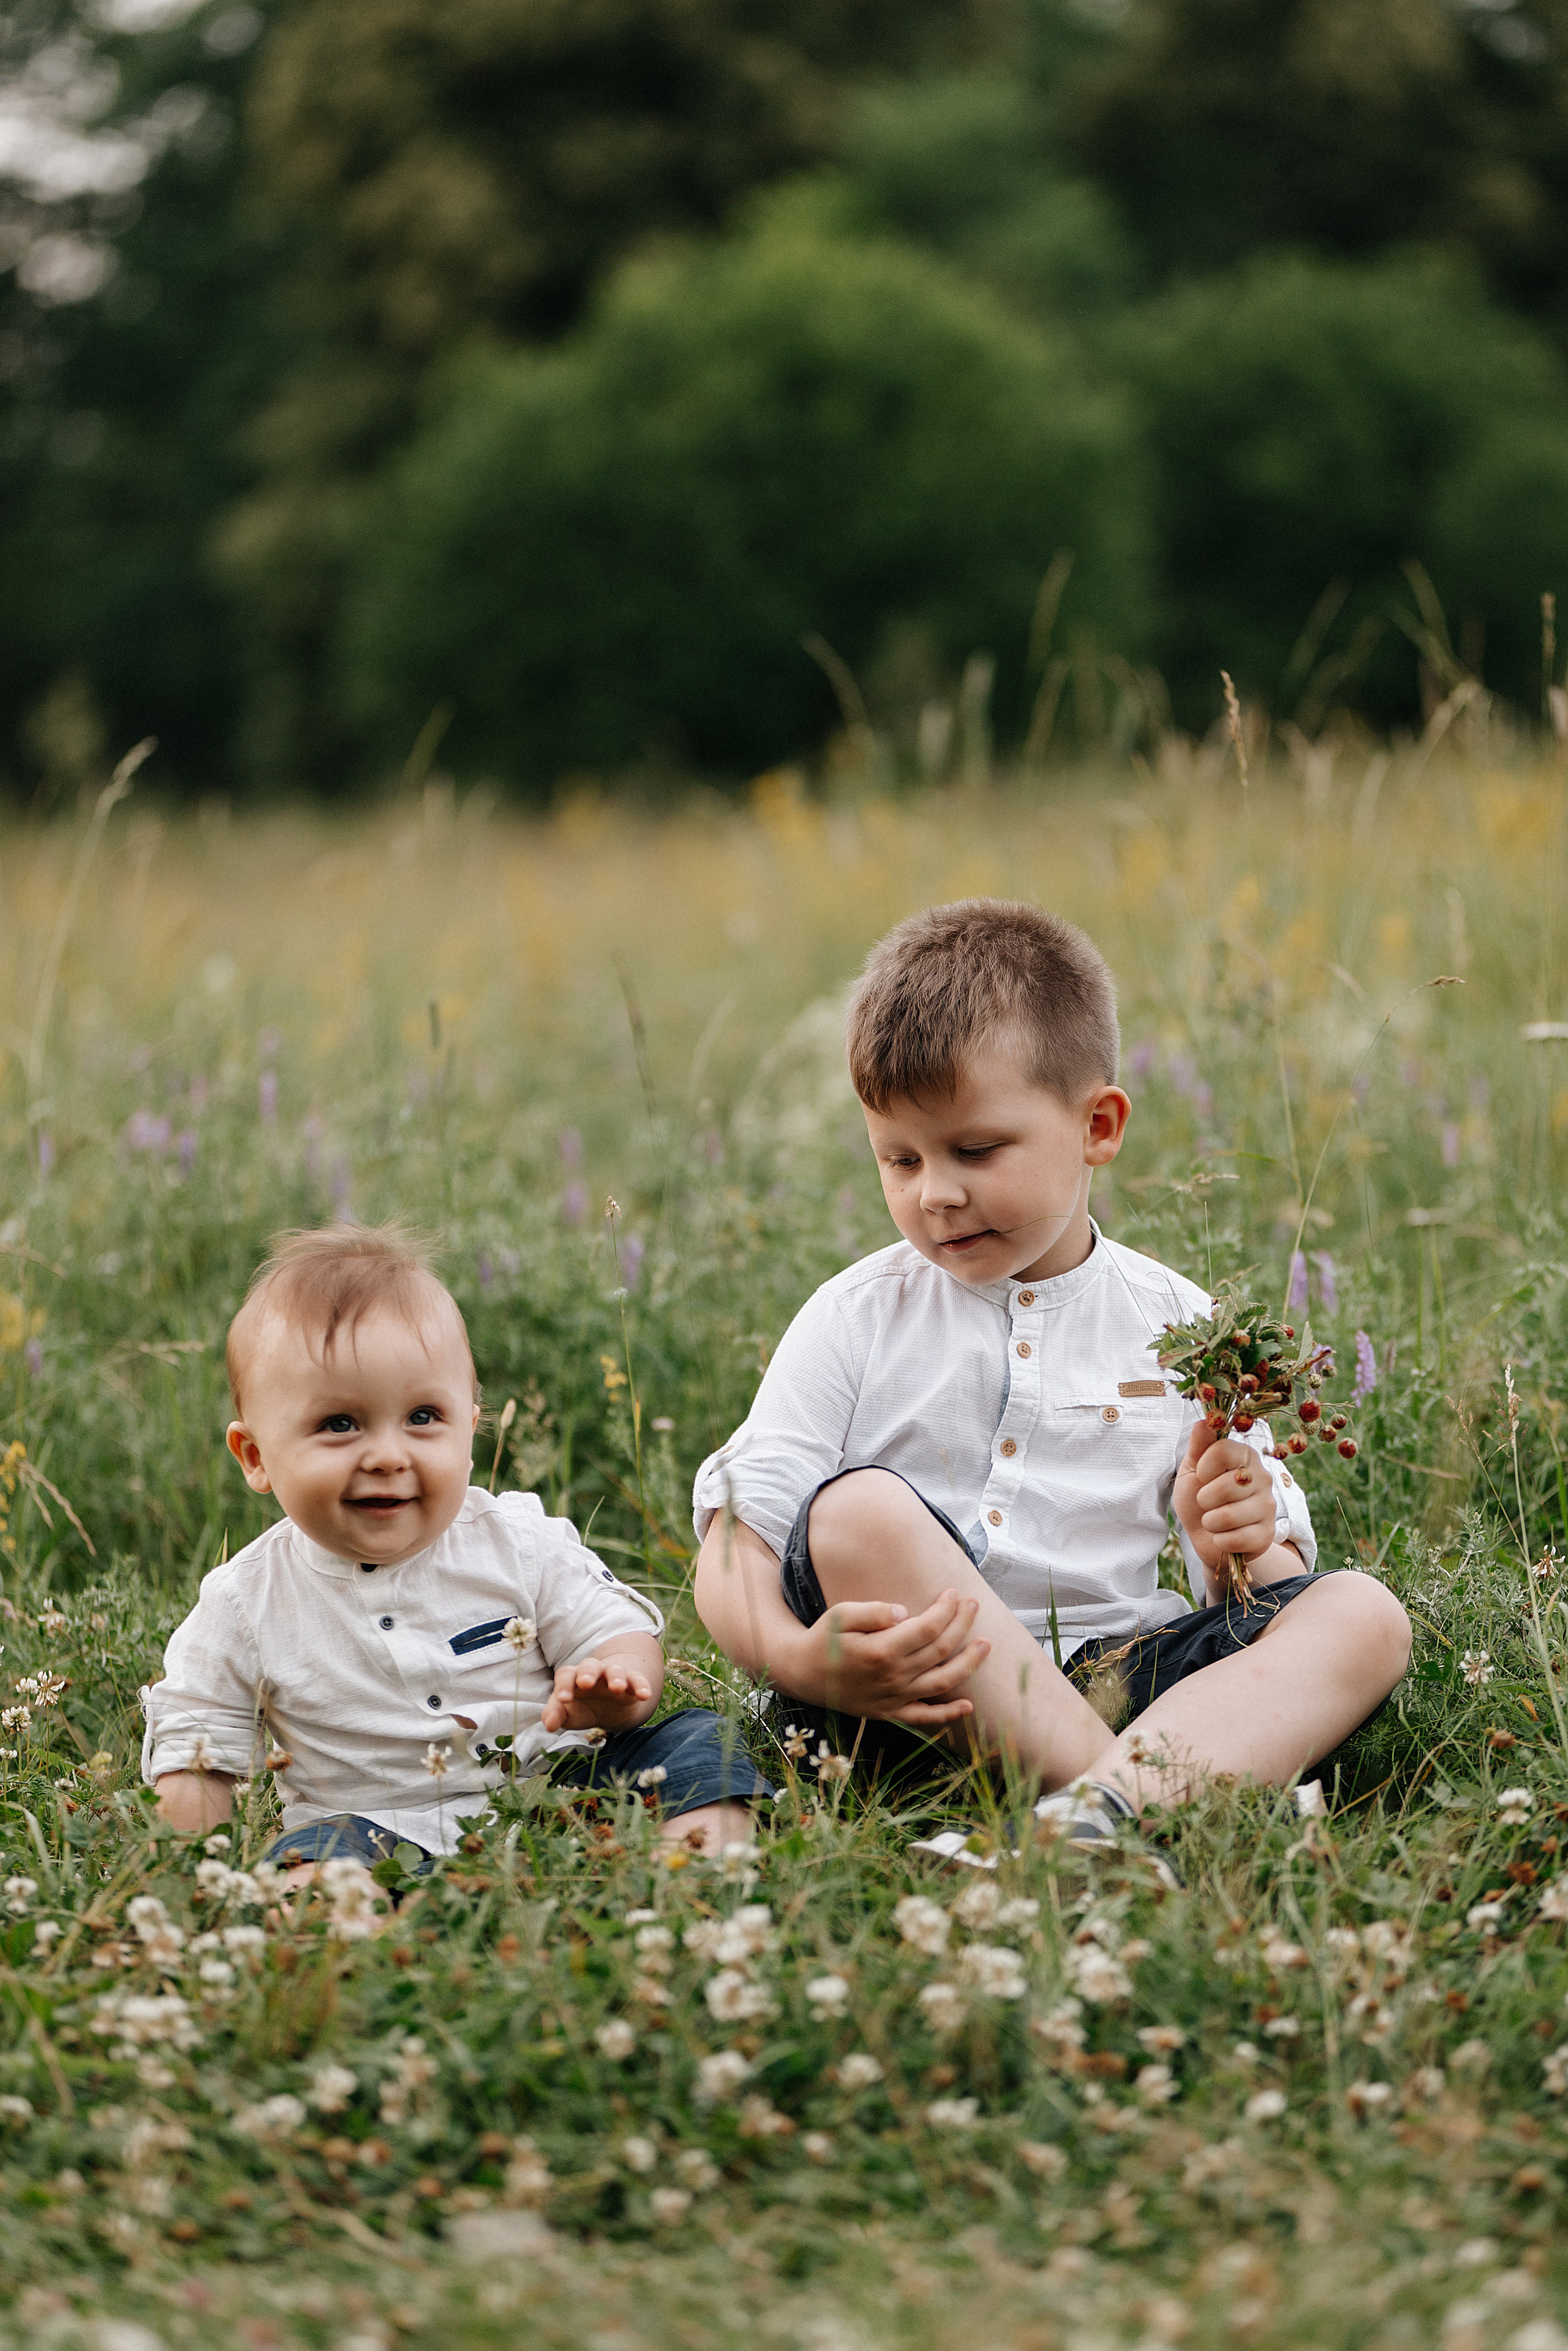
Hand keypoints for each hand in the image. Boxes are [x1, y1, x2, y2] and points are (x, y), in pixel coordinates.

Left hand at [541, 1653, 655, 1733]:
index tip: (563, 1699)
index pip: (566, 1674)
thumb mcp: (567, 1714)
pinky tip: (644, 1695)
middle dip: (588, 1673)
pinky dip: (641, 1686)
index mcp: (573, 1677)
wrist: (608, 1709)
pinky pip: (637, 1680)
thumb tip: (549, 1725)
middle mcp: (593, 1673)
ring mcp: (613, 1677)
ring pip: (615, 1670)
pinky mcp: (631, 1684)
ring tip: (617, 1688)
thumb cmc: (582, 1708)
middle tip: (585, 1683)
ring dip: (616, 1677)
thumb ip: (555, 1715)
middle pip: (590, 1665)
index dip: (564, 1685)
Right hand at [801, 1590, 989, 1726]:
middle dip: (962, 1625)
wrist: (804, 1674)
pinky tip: (969, 1706)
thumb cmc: (823, 1639)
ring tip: (985, 1644)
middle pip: (940, 1649)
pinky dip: (948, 1714)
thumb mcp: (840, 1615)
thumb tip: (905, 1612)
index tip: (953, 1593)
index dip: (945, 1609)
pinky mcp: (891, 1712)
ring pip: (942, 1681)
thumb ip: (872, 1611)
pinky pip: (925, 1717)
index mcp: (882, 1650)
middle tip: (973, 1605)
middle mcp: (893, 1677)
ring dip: (968, 1663)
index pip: (927, 1627)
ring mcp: (895, 1698)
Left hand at [1173, 1422, 1276, 1580]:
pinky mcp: (1267, 1534)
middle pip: (1225, 1485)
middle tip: (1206, 1502)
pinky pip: (1236, 1539)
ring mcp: (1268, 1506)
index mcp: (1245, 1456)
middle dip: (1204, 1499)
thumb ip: (1199, 1446)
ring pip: (1229, 1515)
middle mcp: (1263, 1478)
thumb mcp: (1192, 1469)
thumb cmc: (1198, 1497)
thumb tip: (1205, 1420)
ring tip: (1213, 1520)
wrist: (1206, 1535)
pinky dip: (1220, 1541)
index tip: (1201, 1476)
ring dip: (1210, 1522)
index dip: (1204, 1466)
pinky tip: (1224, 1536)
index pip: (1223, 1450)